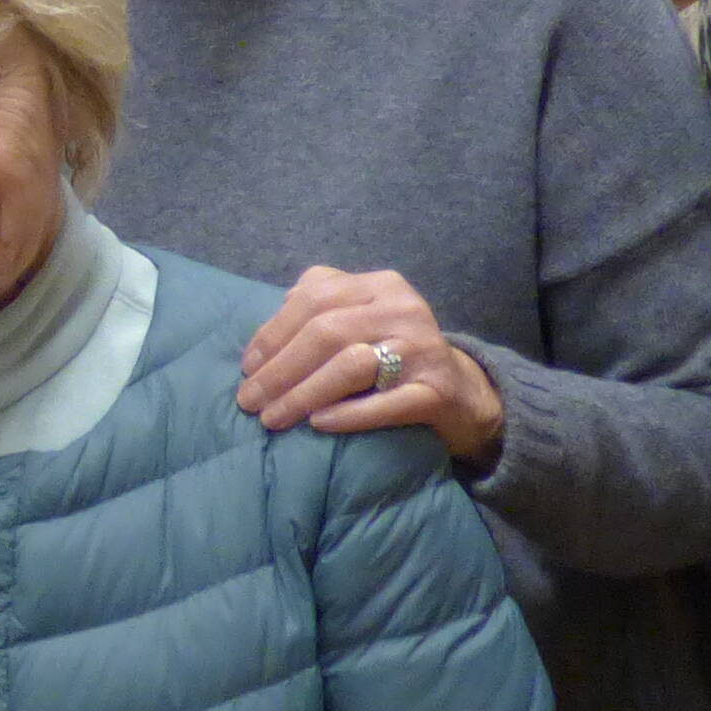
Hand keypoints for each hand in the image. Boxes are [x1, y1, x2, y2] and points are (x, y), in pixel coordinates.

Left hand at [237, 265, 503, 467]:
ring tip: (272, 418)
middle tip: (249, 401)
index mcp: (380, 285)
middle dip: (279, 369)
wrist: (463, 394)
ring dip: (303, 394)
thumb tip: (266, 331)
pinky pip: (385, 404)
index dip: (273, 333)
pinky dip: (346, 415)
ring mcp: (424, 349)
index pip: (314, 298)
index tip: (247, 366)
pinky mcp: (436, 391)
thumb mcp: (363, 318)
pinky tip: (318, 425)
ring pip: (351, 365)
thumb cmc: (395, 356)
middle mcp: (404, 308)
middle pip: (327, 332)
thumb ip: (320, 308)